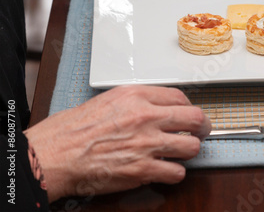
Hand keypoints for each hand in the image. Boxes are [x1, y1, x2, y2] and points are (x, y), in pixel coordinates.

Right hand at [24, 85, 210, 202]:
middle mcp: (145, 117)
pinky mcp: (143, 170)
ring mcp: (147, 144)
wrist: (55, 154)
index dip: (189, 106)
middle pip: (195, 118)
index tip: (189, 113)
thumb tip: (159, 106)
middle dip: (203, 127)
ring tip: (180, 152)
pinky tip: (165, 169)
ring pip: (192, 147)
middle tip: (200, 131)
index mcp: (136, 96)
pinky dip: (174, 172)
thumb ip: (137, 101)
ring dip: (189, 151)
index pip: (180, 96)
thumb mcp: (108, 100)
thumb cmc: (73, 129)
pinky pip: (177, 172)